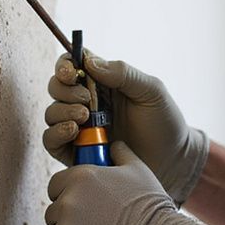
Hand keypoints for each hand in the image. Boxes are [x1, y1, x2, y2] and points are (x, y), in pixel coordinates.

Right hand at [43, 51, 208, 204]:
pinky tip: (74, 132)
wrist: (173, 161)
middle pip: (57, 88)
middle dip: (64, 90)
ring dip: (62, 112)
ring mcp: (80, 128)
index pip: (72, 65)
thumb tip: (90, 62)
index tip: (72, 73)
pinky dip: (55, 134)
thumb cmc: (164, 121)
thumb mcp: (150, 90)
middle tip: (86, 101)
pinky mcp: (75, 153)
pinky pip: (51, 141)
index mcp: (103, 82)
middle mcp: (86, 103)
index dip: (64, 65)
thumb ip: (123, 73)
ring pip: (52, 113)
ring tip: (84, 118)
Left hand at [43, 141, 207, 224]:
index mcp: (79, 177)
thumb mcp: (138, 169)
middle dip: (63, 217)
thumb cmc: (149, 203)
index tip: (76, 201)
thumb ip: (121, 153)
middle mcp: (68, 202)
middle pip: (52, 210)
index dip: (63, 192)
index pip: (55, 184)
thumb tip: (114, 144)